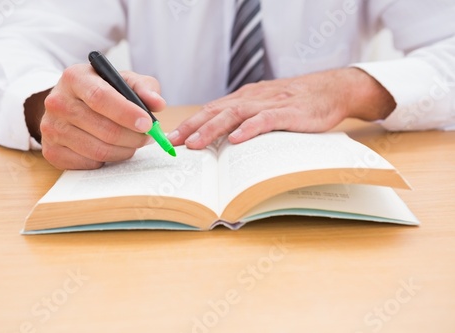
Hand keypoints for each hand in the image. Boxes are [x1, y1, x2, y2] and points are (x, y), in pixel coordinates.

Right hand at [38, 64, 165, 168]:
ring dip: (124, 151)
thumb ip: (144, 88)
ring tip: (133, 143)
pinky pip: (88, 163)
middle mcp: (57, 102)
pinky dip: (106, 160)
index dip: (127, 114)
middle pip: (104, 129)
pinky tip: (111, 149)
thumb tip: (158, 104)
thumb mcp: (122, 81)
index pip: (100, 98)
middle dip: (133, 137)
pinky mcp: (51, 151)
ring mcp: (51, 128)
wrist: (68, 104)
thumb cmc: (101, 91)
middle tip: (147, 137)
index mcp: (75, 78)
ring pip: (98, 151)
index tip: (148, 124)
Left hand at [169, 68, 395, 148]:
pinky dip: (249, 128)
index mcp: (245, 98)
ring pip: (235, 114)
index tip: (172, 138)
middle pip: (216, 110)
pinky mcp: (288, 112)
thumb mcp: (266, 107)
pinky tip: (236, 139)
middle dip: (192, 127)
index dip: (190, 123)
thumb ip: (246, 118)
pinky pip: (265, 119)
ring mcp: (270, 104)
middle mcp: (253, 98)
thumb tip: (222, 138)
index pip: (211, 110)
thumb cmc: (296, 102)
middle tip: (173, 142)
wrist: (331, 89)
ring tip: (196, 144)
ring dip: (212, 129)